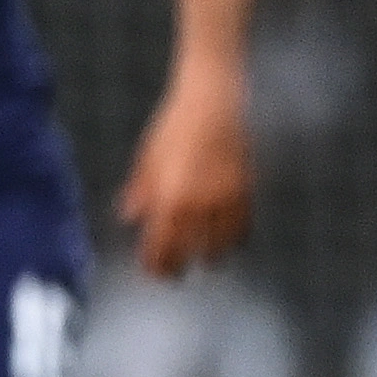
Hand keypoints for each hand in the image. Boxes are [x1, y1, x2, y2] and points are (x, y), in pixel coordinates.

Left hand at [120, 79, 250, 278]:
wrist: (212, 102)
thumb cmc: (174, 127)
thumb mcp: (147, 159)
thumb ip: (140, 191)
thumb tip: (129, 217)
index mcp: (168, 198)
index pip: (160, 246)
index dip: (155, 265)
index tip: (152, 272)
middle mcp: (198, 204)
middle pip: (189, 251)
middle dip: (179, 266)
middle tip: (173, 274)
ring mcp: (225, 199)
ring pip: (221, 245)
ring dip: (210, 257)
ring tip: (203, 261)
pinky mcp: (246, 189)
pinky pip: (243, 227)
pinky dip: (235, 239)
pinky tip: (228, 242)